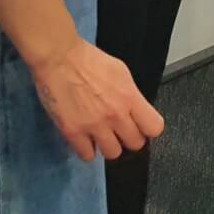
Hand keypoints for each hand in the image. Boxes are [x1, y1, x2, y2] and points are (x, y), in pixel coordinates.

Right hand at [30, 36, 164, 160]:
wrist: (60, 58)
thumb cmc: (90, 60)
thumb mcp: (121, 72)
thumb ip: (130, 94)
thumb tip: (134, 110)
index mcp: (130, 97)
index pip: (154, 127)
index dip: (148, 128)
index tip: (141, 126)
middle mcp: (115, 115)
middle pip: (135, 144)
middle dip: (129, 138)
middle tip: (120, 131)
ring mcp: (94, 126)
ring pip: (113, 153)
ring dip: (109, 146)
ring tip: (102, 136)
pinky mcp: (73, 132)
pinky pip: (87, 155)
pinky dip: (87, 149)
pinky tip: (85, 139)